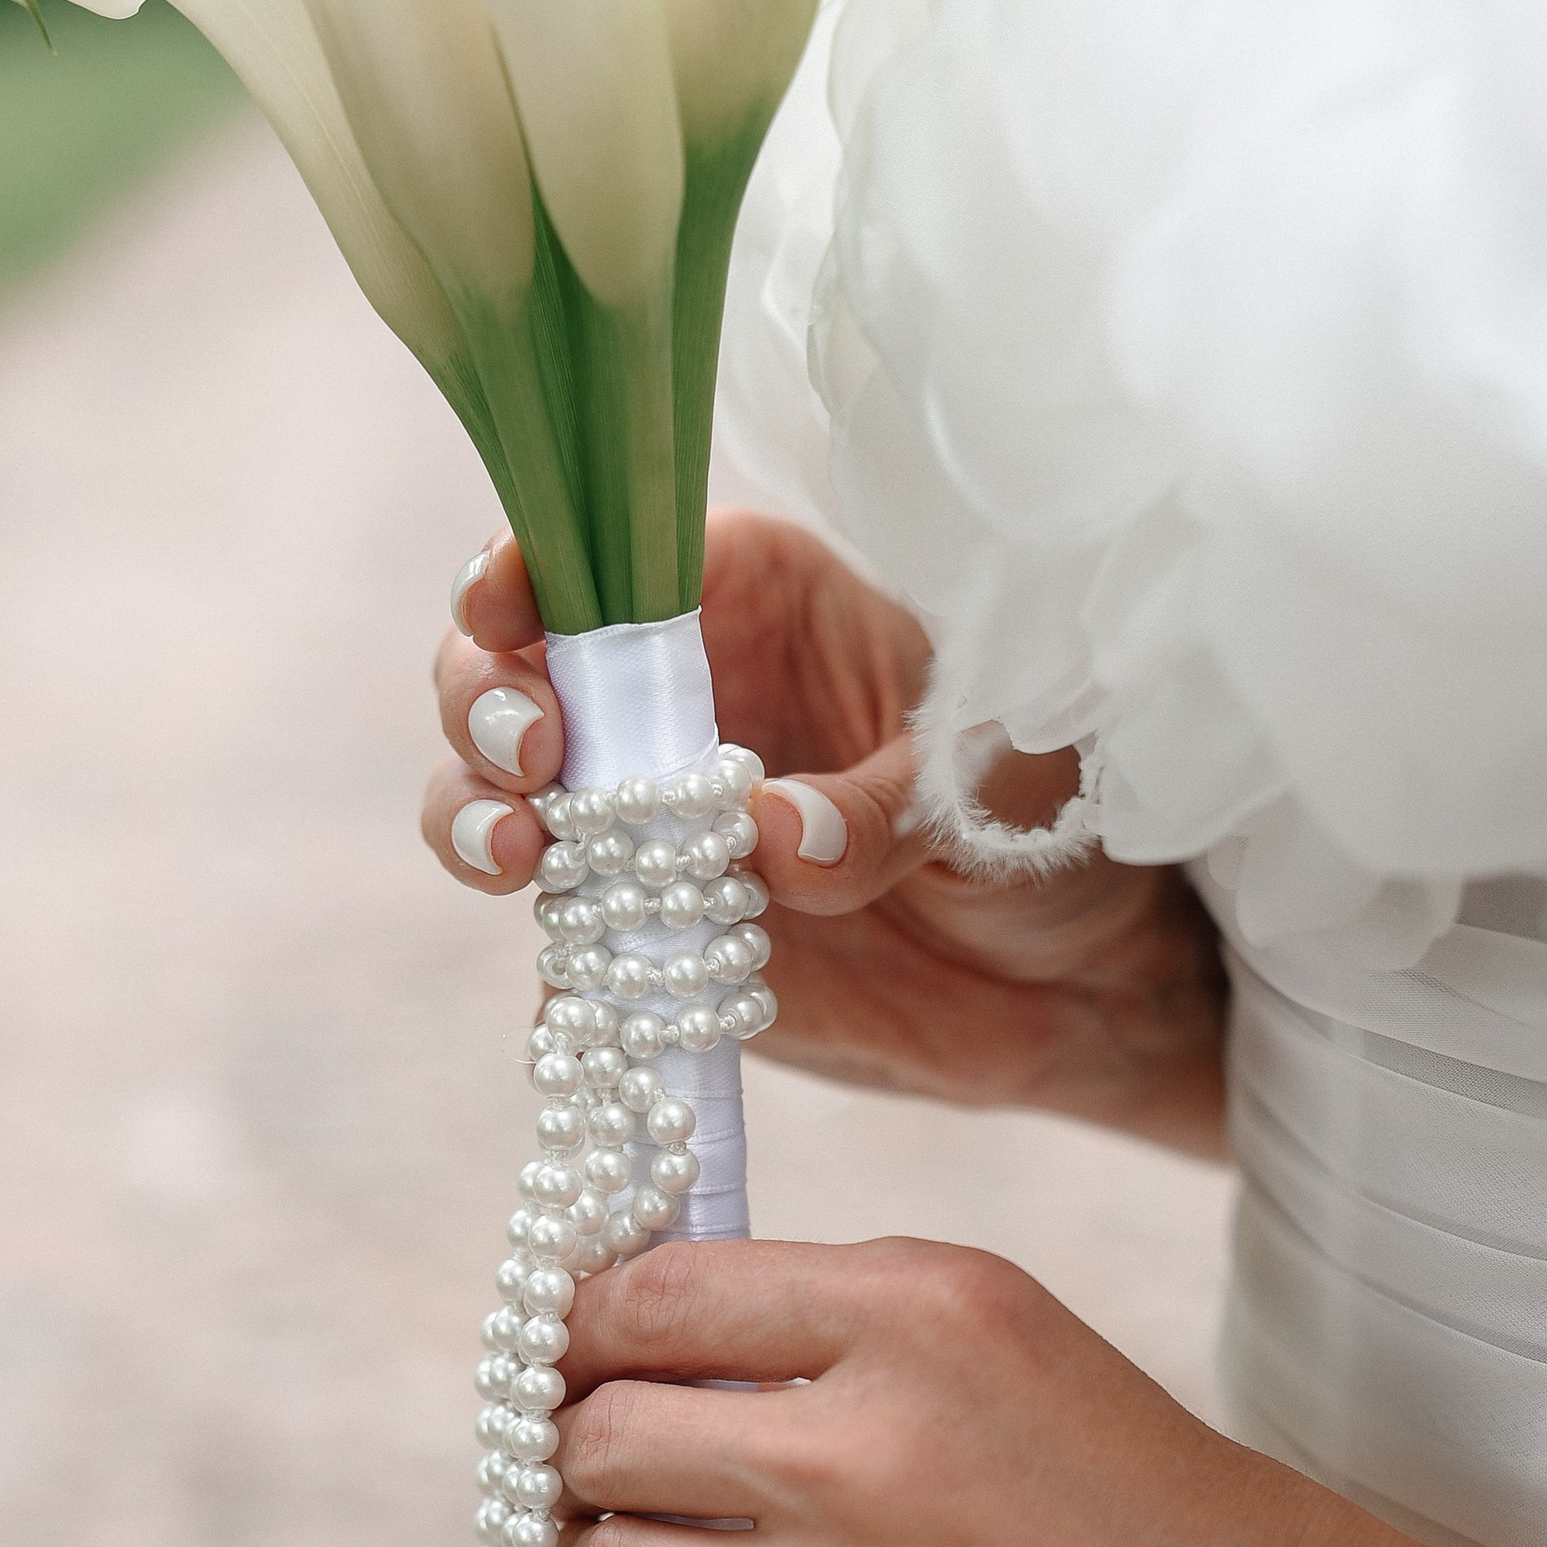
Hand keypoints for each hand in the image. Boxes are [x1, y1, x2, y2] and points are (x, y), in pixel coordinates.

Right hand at [422, 511, 1227, 1153]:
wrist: (1073, 977)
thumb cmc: (1040, 818)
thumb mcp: (992, 782)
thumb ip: (880, 805)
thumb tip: (766, 837)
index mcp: (749, 598)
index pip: (607, 553)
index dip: (529, 566)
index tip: (509, 609)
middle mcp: (670, 699)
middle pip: (510, 668)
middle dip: (482, 699)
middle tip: (531, 758)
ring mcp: (643, 822)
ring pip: (499, 799)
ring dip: (473, 818)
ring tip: (519, 855)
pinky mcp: (648, 934)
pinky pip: (566, 946)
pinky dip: (553, 969)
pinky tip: (576, 993)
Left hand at [551, 1236, 1468, 1546]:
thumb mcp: (1038, 1368)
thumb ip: (860, 1351)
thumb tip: (657, 1366)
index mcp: (932, 1313)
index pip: (654, 1290)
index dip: (590, 1334)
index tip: (581, 1363)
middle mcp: (871, 1449)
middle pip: (599, 1431)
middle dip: (586, 1463)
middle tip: (613, 1493)